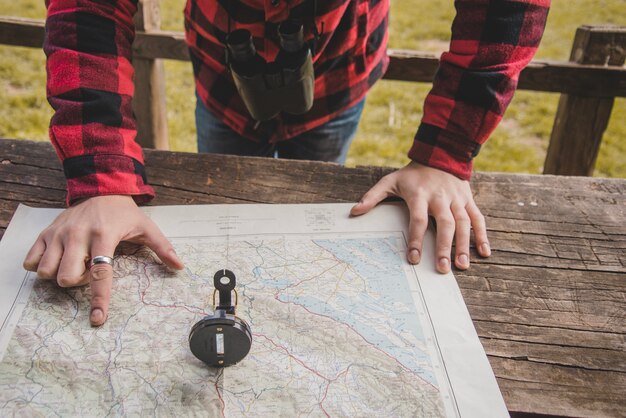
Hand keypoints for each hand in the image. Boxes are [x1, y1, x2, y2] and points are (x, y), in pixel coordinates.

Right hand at [22, 195, 183, 325]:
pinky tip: (58, 259)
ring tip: (75, 264)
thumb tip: (179, 266)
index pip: (101, 273)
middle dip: (77, 283)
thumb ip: (162, 248)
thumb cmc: (124, 213)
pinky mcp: (46, 233)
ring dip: (59, 275)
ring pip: (46, 271)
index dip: (99, 299)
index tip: (98, 319)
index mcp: (105, 235)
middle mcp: (78, 234)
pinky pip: (31, 260)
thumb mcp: (146, 226)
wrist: (101, 188)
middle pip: (67, 276)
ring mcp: (59, 233)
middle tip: (89, 271)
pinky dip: (41, 266)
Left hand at [350, 162, 489, 272]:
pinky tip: (484, 253)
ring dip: (464, 244)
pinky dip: (483, 235)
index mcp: (420, 194)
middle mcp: (440, 197)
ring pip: (463, 223)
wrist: (440, 154)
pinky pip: (478, 218)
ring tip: (462, 265)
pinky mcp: (468, 200)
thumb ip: (373, 197)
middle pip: (445, 223)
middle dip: (444, 247)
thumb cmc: (412, 175)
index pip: (418, 219)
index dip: (416, 238)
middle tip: (442, 268)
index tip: (413, 258)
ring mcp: (456, 199)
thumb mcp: (390, 181)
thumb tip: (354, 212)